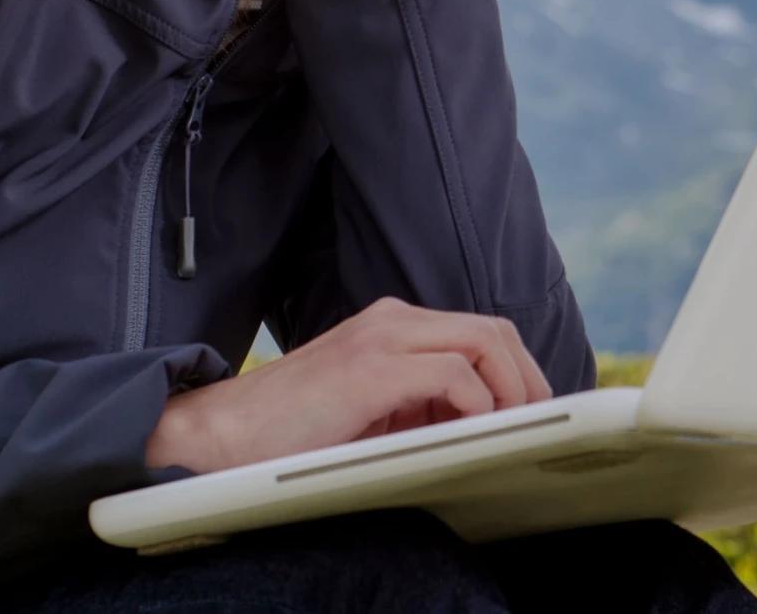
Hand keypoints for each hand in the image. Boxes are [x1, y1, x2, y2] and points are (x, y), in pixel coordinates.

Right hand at [144, 296, 553, 474]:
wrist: (219, 436)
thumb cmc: (290, 432)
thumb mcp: (369, 411)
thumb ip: (417, 404)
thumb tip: (479, 422)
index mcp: (391, 326)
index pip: (478, 330)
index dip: (516, 366)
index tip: (532, 406)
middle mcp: (392, 321)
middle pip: (492, 329)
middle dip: (527, 374)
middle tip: (537, 418)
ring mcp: (382, 339)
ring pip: (483, 342)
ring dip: (511, 387)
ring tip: (514, 426)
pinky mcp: (372, 368)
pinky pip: (455, 372)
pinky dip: (478, 401)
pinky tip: (474, 428)